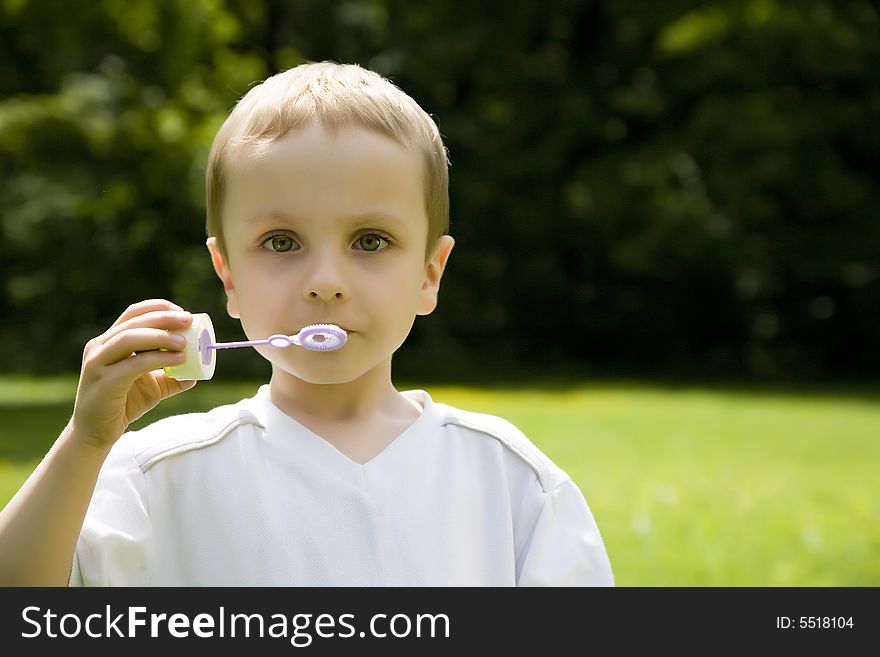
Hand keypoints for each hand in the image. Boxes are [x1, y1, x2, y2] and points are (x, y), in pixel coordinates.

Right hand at [68, 299, 196, 450]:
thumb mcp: (154, 387)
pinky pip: (133, 364)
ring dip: (160, 336)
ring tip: (184, 342)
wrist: (97, 433)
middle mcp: (100, 347)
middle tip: (187, 320)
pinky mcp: (103, 381)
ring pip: (129, 338)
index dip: (158, 308)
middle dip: (163, 318)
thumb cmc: (123, 404)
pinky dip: (157, 359)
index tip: (182, 312)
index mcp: (110, 341)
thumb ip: (173, 377)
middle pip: (133, 322)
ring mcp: (98, 363)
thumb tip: (197, 373)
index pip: (133, 313)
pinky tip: (178, 360)